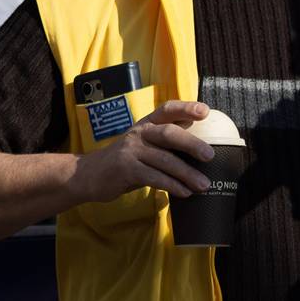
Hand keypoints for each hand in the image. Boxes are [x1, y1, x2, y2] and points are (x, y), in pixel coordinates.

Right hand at [72, 100, 212, 203]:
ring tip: (203, 185)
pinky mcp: (125, 169)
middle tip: (210, 156)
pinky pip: (153, 177)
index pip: (167, 110)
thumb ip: (166, 137)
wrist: (89, 174)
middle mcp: (138, 133)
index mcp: (146, 124)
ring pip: (164, 159)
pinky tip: (184, 192)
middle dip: (191, 144)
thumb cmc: (124, 160)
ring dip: (187, 173)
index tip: (205, 111)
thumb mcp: (143, 143)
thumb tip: (196, 130)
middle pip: (169, 133)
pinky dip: (172, 185)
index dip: (186, 108)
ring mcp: (130, 151)